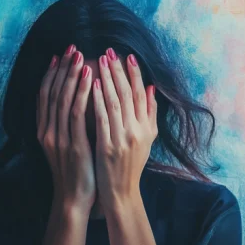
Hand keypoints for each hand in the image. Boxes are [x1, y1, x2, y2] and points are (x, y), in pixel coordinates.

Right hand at [37, 44, 95, 214]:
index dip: (51, 74)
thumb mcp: (68, 145)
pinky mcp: (72, 144)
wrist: (75, 200)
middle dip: (62, 68)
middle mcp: (47, 131)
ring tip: (80, 56)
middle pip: (52, 92)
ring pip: (62, 98)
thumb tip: (79, 101)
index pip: (45, 96)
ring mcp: (58, 137)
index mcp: (44, 131)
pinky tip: (89, 77)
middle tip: (71, 47)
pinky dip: (81, 92)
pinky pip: (76, 113)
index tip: (59, 56)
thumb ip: (69, 125)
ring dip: (71, 75)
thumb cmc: (76, 173)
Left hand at [92, 48, 157, 211]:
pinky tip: (93, 86)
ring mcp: (123, 139)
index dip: (135, 74)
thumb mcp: (147, 140)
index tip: (127, 55)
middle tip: (110, 51)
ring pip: (116, 102)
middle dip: (118, 70)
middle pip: (129, 94)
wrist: (121, 193)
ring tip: (99, 61)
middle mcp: (137, 131)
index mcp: (147, 128)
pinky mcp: (108, 146)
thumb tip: (151, 88)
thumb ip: (150, 114)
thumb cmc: (131, 165)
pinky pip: (103, 119)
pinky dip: (98, 100)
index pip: (142, 94)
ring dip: (108, 79)